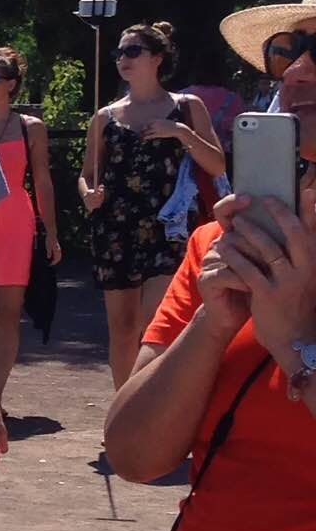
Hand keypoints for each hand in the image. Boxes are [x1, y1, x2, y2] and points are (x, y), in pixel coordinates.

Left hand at [223, 196, 301, 367]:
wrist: (296, 340)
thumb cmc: (297, 304)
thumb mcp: (306, 279)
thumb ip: (301, 257)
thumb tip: (292, 233)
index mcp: (315, 264)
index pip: (314, 232)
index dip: (312, 211)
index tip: (308, 190)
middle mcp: (306, 269)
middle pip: (294, 233)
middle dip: (279, 213)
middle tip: (263, 198)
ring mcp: (288, 282)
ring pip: (268, 249)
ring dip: (251, 231)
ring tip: (237, 221)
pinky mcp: (268, 295)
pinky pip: (248, 270)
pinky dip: (235, 257)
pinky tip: (223, 248)